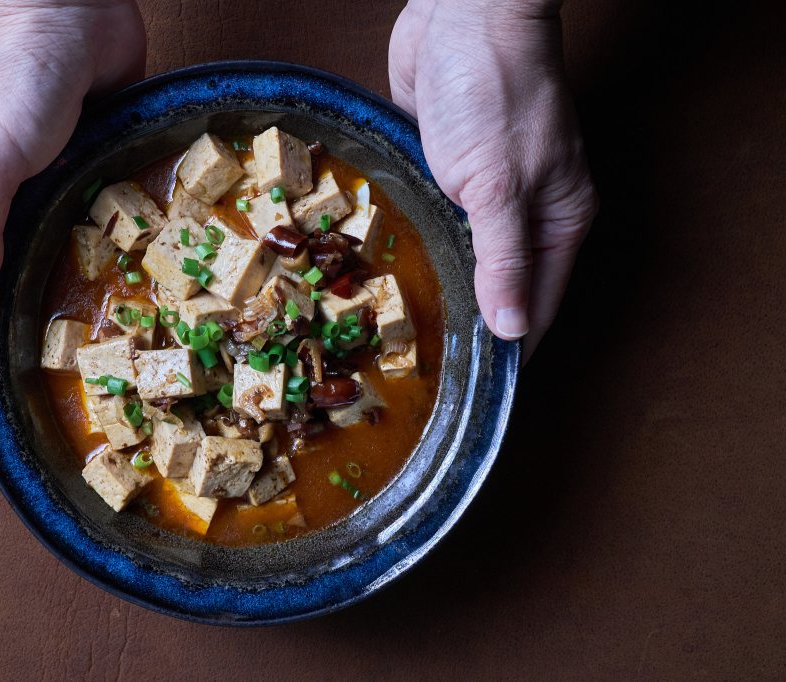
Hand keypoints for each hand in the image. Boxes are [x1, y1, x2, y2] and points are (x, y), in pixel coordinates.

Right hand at [0, 0, 144, 323]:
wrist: (70, 3)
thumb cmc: (13, 75)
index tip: (14, 357)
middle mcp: (2, 183)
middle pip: (19, 253)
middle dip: (44, 289)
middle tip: (83, 340)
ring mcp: (52, 167)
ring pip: (67, 229)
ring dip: (87, 260)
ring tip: (117, 309)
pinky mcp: (96, 150)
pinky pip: (106, 198)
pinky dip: (120, 222)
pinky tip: (142, 257)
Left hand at [389, 0, 597, 357]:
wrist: (463, 17)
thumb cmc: (497, 93)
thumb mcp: (500, 184)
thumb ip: (504, 259)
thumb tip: (512, 329)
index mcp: (556, 224)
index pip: (535, 307)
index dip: (507, 349)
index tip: (473, 386)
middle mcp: (522, 216)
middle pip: (497, 288)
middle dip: (465, 322)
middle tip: (419, 364)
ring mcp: (480, 195)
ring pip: (460, 258)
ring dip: (436, 286)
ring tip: (395, 330)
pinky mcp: (442, 172)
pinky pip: (431, 223)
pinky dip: (414, 245)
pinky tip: (384, 275)